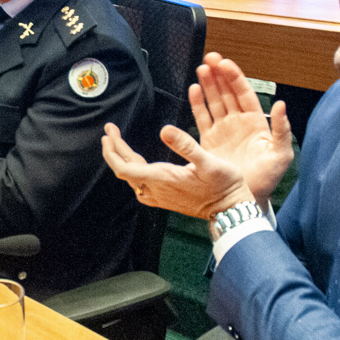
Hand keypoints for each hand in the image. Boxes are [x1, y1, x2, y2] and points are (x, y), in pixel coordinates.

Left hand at [101, 120, 254, 218]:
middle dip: (114, 148)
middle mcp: (156, 190)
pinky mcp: (164, 198)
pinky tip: (136, 164)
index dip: (112, 151)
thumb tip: (164, 129)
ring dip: (122, 160)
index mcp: (162, 179)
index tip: (108, 134)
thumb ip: (186, 144)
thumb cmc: (224, 185)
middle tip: (110, 130)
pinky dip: (132, 170)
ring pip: (131, 178)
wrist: (230, 210)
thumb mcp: (209, 161)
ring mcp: (159, 196)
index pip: (124, 168)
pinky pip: (139, 185)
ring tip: (118, 143)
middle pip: (124, 170)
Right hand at [189, 53, 292, 205]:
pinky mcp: (209, 140)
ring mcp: (223, 130)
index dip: (234, 77)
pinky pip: (202, 117)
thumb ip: (282, 130)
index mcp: (256, 122)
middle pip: (227, 92)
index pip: (244, 93)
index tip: (225, 64)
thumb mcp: (281, 155)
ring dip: (208, 84)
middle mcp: (238, 122)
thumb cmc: (266, 178)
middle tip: (210, 58)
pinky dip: (198, 103)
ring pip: (214, 101)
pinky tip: (194, 90)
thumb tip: (280, 105)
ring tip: (201, 69)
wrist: (246, 198)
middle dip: (219, 74)